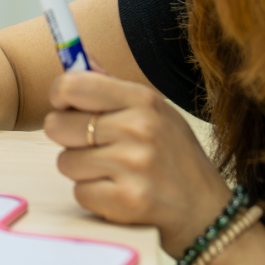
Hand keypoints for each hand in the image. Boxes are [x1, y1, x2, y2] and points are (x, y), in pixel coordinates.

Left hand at [44, 70, 230, 256]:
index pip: (71, 85)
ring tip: (112, 171)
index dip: (58, 96)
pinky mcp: (128, 200)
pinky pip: (79, 192)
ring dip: (81, 170)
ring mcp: (133, 165)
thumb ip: (110, 85)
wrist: (206, 210)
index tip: (64, 106)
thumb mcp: (152, 110)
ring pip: (65, 162)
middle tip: (92, 145)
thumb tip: (77, 54)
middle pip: (57, 125)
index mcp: (142, 99)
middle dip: (67, 138)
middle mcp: (138, 128)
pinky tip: (118, 192)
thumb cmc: (172, 155)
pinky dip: (93, 195)